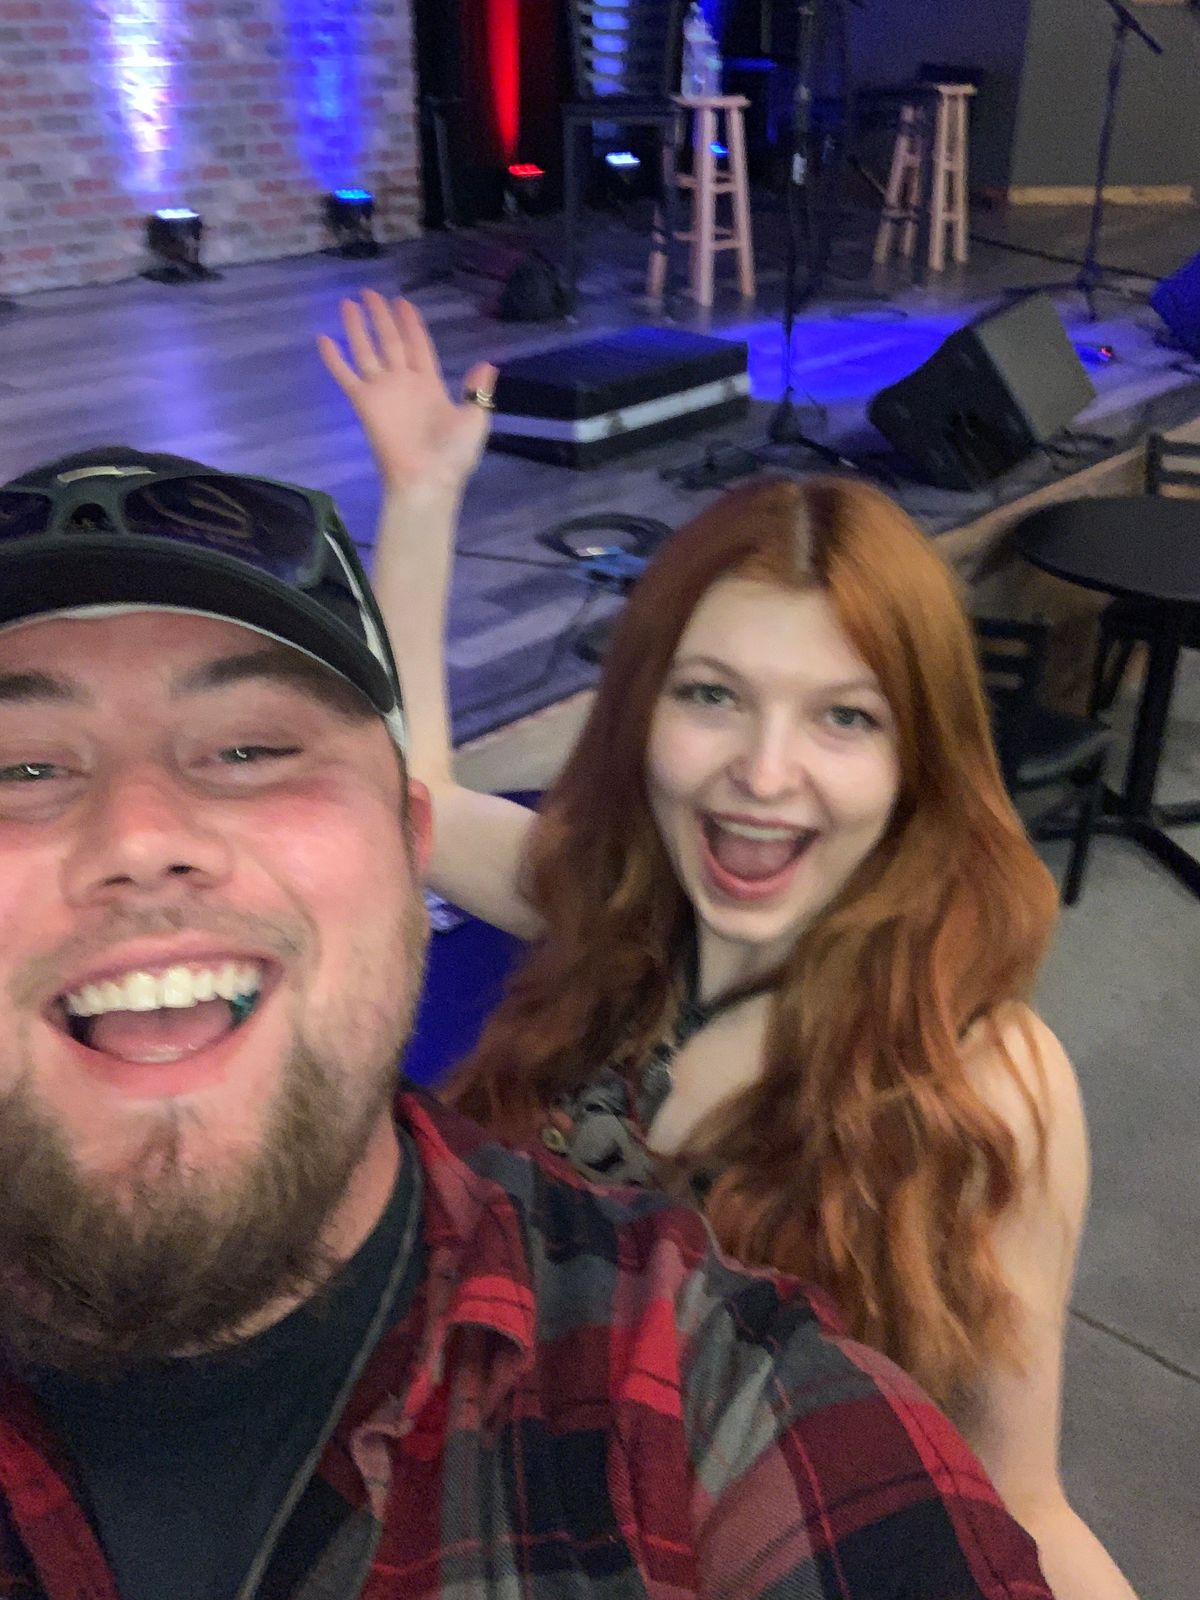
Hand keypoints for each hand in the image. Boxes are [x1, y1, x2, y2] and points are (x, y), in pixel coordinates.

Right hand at [317, 291, 496, 498]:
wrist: (427, 480)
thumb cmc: (453, 454)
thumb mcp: (475, 418)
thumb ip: (477, 390)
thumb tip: (488, 365)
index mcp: (430, 385)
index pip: (418, 345)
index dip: (410, 324)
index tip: (402, 302)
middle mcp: (404, 383)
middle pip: (390, 341)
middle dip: (381, 317)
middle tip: (370, 293)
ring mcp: (383, 392)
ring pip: (367, 351)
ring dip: (357, 327)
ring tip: (347, 303)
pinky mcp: (365, 403)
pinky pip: (346, 376)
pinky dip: (334, 359)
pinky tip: (323, 338)